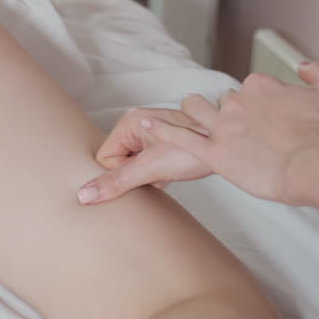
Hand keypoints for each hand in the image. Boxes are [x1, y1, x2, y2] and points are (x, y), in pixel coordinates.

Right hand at [79, 107, 213, 203]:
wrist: (234, 149)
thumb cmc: (195, 151)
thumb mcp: (151, 169)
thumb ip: (117, 182)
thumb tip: (84, 196)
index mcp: (130, 122)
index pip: (106, 158)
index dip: (123, 174)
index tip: (144, 175)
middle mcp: (139, 122)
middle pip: (120, 161)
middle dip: (136, 175)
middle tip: (158, 174)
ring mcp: (154, 131)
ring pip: (136, 164)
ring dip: (149, 175)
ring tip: (169, 171)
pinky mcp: (167, 141)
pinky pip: (150, 163)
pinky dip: (160, 172)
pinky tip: (175, 171)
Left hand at [142, 62, 318, 204]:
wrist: (318, 163)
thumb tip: (305, 65)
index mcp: (264, 88)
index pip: (249, 88)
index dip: (252, 103)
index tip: (259, 116)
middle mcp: (240, 103)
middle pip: (222, 100)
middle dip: (222, 110)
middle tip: (227, 125)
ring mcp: (224, 127)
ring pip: (197, 112)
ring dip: (190, 113)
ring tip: (186, 116)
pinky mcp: (214, 151)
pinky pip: (180, 137)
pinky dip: (161, 130)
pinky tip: (146, 126)